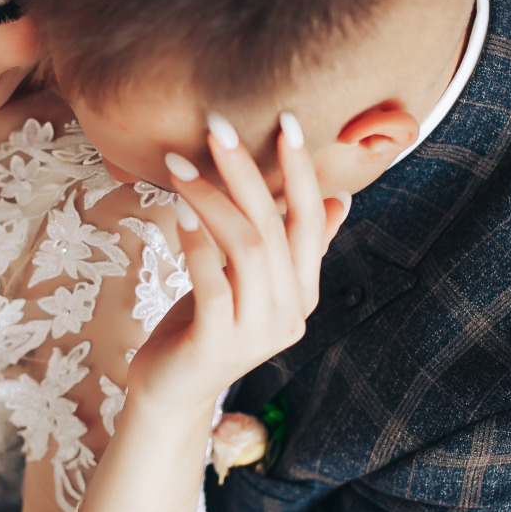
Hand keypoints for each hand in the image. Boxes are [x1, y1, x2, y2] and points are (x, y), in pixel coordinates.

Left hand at [130, 110, 348, 413]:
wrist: (173, 390)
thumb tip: (336, 200)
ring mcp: (258, 332)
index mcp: (303, 291)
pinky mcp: (220, 343)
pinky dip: (196, 242)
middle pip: (275, 227)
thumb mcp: (252, 282)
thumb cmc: (207, 324)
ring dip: (212, 198)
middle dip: (248, 171)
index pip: (309, 219)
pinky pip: (213, 281)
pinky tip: (177, 210)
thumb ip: (293, 247)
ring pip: (247, 249)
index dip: (302, 170)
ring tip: (179, 164)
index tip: (288, 121)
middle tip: (220, 126)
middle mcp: (290, 312)